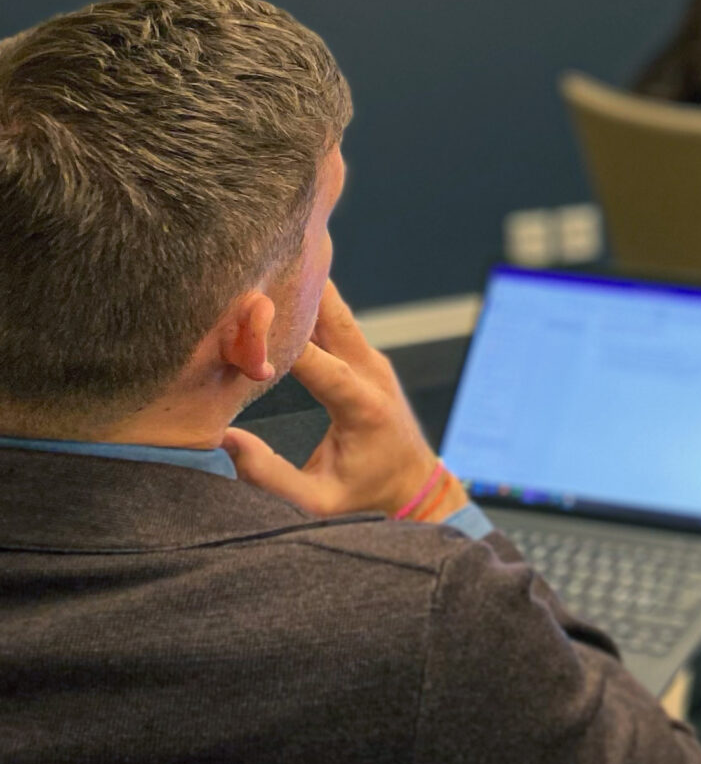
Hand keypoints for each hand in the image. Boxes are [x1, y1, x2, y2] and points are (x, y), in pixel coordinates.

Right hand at [220, 284, 458, 521]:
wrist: (414, 483)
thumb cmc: (365, 495)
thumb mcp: (318, 502)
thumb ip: (271, 477)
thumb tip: (224, 441)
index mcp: (363, 406)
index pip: (318, 362)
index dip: (281, 340)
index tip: (243, 320)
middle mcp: (372, 372)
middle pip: (333, 316)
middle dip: (298, 289)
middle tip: (256, 261)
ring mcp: (372, 360)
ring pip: (335, 311)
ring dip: (303, 289)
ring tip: (261, 264)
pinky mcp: (365, 357)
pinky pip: (335, 321)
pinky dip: (308, 304)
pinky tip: (277, 291)